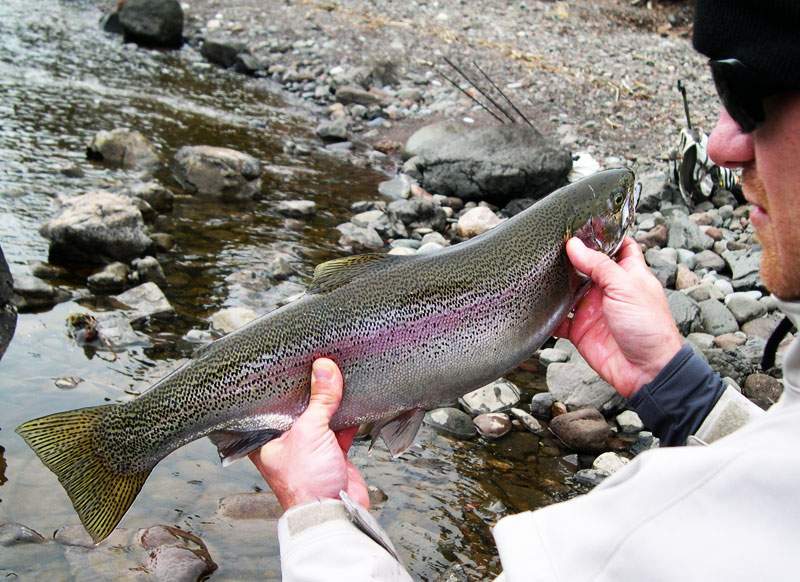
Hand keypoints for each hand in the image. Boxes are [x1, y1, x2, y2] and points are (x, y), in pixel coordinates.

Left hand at [249, 358, 369, 509]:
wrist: (334, 512)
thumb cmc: (305, 483)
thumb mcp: (310, 432)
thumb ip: (320, 400)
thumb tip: (324, 369)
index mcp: (266, 439)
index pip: (271, 404)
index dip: (280, 385)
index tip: (291, 363)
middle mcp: (285, 442)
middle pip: (298, 408)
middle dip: (310, 392)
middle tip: (316, 366)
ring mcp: (309, 448)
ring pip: (320, 417)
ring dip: (330, 404)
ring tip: (336, 379)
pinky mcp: (331, 454)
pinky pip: (338, 429)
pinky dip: (347, 419)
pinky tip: (352, 403)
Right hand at [554, 237, 682, 397]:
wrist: (646, 370)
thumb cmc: (650, 328)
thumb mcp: (626, 287)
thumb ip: (599, 265)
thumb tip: (575, 245)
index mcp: (627, 274)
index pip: (618, 247)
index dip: (604, 236)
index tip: (584, 225)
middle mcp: (609, 290)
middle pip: (587, 267)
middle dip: (571, 258)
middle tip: (552, 246)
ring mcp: (593, 310)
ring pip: (568, 292)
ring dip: (556, 285)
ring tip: (541, 272)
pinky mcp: (580, 330)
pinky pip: (559, 321)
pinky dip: (549, 317)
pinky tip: (540, 308)